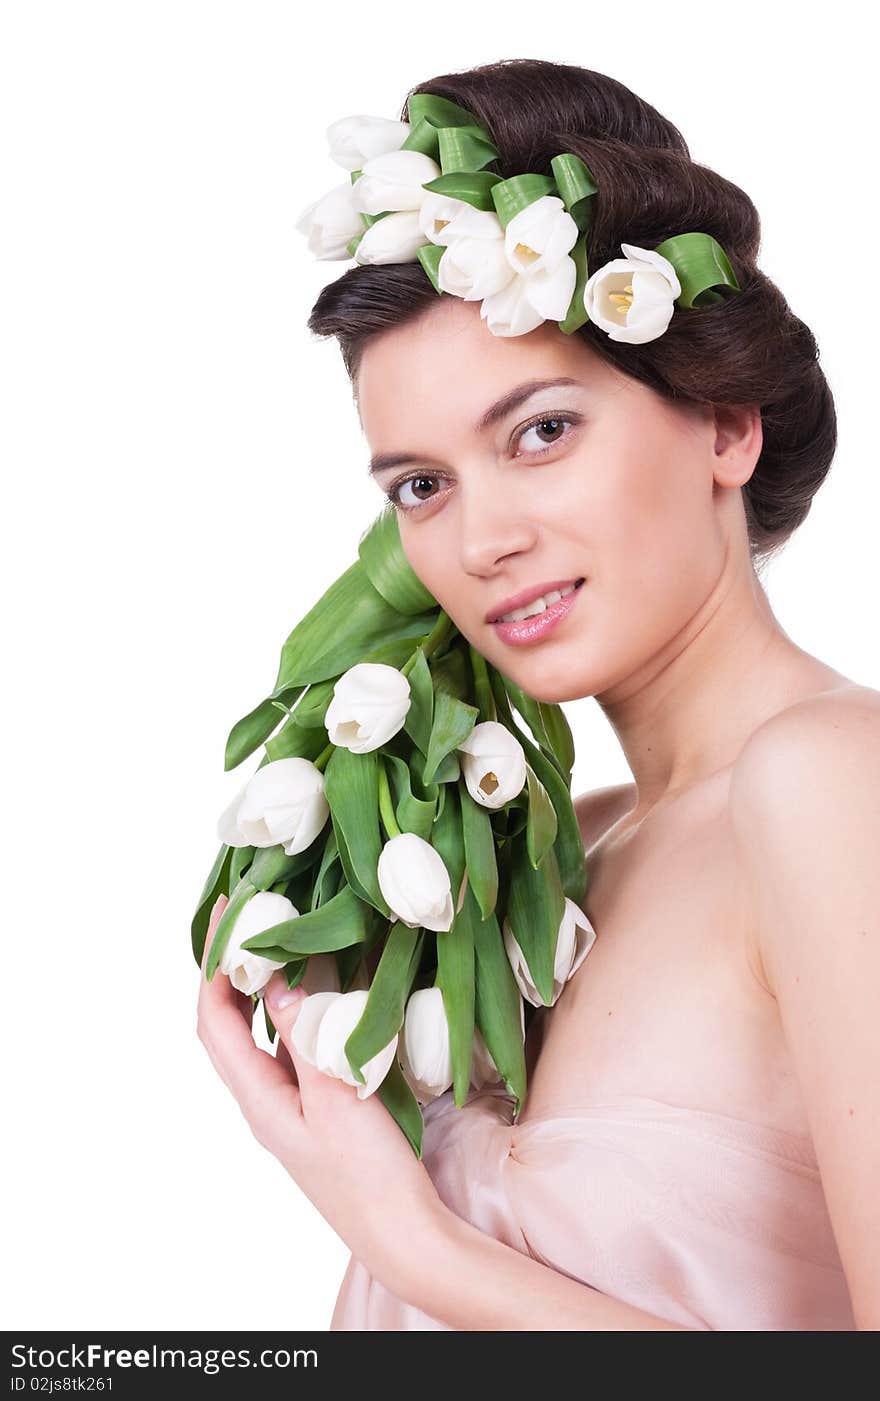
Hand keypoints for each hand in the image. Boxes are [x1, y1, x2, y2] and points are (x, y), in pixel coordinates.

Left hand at [196, 894, 445, 1294]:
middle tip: (245, 919)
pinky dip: (295, 1016)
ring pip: (261, 1038)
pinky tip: (319, 999)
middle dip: (228, 971)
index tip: (223, 915)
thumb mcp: (336, 1099)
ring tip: (276, 946)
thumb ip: (305, 1040)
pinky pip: (293, 1052)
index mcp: (259, 1099)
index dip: (211, 966)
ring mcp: (291, 1108)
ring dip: (261, 992)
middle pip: (228, 1027)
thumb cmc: (368, 1175)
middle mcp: (266, 1102)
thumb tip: (278, 984)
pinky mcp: (319, 1111)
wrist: (403, 1233)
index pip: (214, 1021)